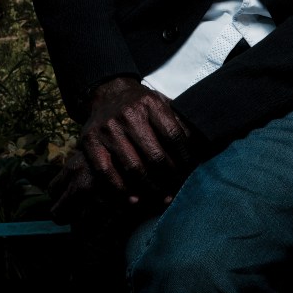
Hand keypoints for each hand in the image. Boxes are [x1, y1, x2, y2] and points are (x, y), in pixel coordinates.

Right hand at [50, 77, 194, 222]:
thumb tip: (202, 147)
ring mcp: (109, 128)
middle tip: (176, 192)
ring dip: (149, 189)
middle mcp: (129, 114)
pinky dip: (121, 190)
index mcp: (151, 104)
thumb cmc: (140, 104)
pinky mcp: (90, 141)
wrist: (107, 91)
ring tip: (160, 199)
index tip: (190, 174)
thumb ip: (178, 121)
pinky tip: (134, 200)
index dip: (185, 159)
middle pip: (155, 156)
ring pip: (133, 167)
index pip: (174, 136)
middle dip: (169, 179)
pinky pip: (106, 172)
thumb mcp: (161, 103)